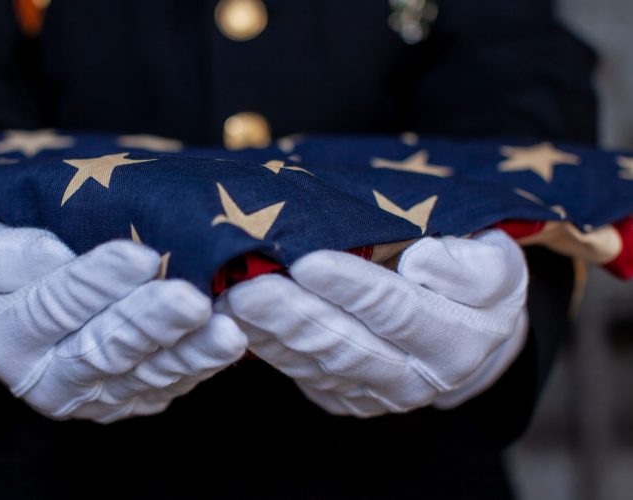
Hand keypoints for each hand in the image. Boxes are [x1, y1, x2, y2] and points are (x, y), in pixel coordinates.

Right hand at [0, 219, 246, 422]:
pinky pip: (168, 384)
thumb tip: (54, 256)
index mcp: (5, 339)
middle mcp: (49, 380)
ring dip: (189, 352)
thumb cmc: (1, 268)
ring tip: (224, 329)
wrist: (15, 309)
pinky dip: (201, 364)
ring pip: (146, 374)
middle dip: (151, 323)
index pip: (53, 305)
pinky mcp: (131, 399)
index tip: (138, 254)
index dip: (96, 281)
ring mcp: (95, 396)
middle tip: (189, 299)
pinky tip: (229, 341)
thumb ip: (5, 254)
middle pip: (104, 348)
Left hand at [216, 229, 527, 416]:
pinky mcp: (340, 395)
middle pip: (344, 343)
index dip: (352, 287)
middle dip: (291, 314)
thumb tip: (422, 262)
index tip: (310, 260)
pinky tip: (234, 317)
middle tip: (248, 286)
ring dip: (267, 330)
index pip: (397, 311)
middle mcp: (412, 379)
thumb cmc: (475, 281)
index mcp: (456, 341)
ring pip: (312, 360)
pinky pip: (297, 370)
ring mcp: (371, 393)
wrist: (466, 332)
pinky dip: (264, 343)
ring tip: (230, 297)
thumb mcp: (497, 262)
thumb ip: (471, 267)